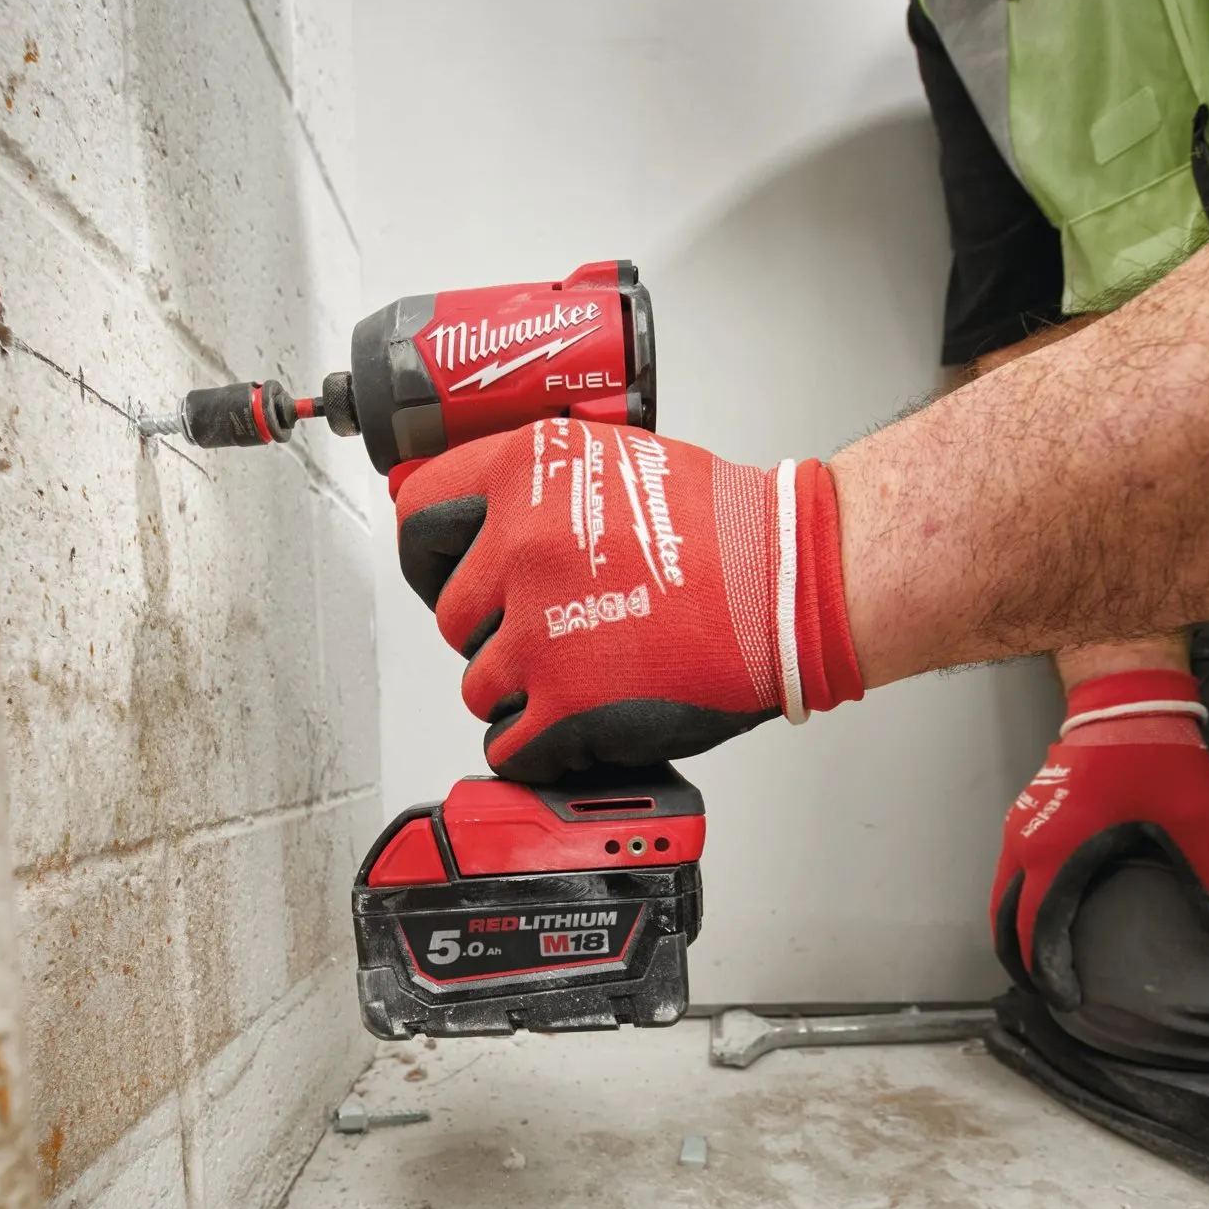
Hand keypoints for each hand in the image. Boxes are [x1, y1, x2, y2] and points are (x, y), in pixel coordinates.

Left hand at [391, 419, 861, 781]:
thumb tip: (476, 515)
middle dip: (492, 631)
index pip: (420, 516)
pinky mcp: (563, 706)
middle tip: (550, 628)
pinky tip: (582, 720)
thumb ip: (535, 486)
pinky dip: (539, 746)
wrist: (788, 585)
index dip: (433, 554)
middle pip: (450, 616)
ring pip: (479, 686)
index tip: (450, 571)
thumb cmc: (725, 530)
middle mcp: (519, 549)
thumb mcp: (611, 462)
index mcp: (525, 476)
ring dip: (522, 690)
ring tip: (588, 670)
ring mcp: (535, 632)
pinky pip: (508, 746)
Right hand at [991, 668, 1208, 1007]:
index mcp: (1057, 855)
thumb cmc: (1157, 756)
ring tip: (1038, 962)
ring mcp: (1022, 824)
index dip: (1047, 973)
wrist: (1127, 696)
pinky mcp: (1030, 810)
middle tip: (1042, 994)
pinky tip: (1045, 910)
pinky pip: (1009, 869)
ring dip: (1013, 931)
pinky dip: (1016, 901)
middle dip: (1017, 961)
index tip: (1068, 1001)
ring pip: (1001, 892)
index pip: (1036, 930)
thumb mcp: (1198, 821)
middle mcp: (1026, 843)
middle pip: (1002, 918)